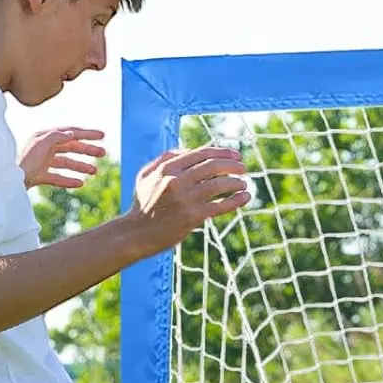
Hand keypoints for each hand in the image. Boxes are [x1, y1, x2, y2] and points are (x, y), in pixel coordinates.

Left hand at [19, 126, 105, 188]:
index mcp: (45, 137)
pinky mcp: (40, 176)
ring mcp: (42, 162)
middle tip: (103, 153)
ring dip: (81, 166)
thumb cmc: (24, 160)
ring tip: (95, 171)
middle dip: (87, 150)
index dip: (87, 134)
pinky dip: (69, 180)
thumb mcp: (42, 144)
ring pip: (66, 162)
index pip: (69, 133)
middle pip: (70, 147)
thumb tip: (72, 133)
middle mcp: (44, 148)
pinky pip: (57, 177)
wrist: (10, 179)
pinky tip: (80, 183)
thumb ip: (57, 137)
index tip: (102, 136)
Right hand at [128, 146, 250, 253]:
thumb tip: (187, 149)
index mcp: (167, 168)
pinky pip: (219, 206)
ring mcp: (185, 199)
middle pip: (212, 166)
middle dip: (232, 165)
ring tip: (244, 183)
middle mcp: (176, 180)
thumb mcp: (147, 175)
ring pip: (218, 185)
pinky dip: (235, 200)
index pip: (201, 154)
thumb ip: (165, 159)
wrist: (137, 233)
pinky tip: (245, 197)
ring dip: (236, 183)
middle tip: (244, 168)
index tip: (235, 155)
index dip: (222, 152)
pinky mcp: (192, 216)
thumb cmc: (144, 203)